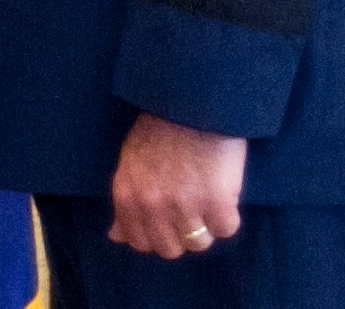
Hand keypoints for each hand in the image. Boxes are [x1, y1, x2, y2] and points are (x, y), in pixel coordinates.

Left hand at [109, 113, 246, 258]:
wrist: (194, 95)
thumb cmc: (161, 123)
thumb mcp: (132, 158)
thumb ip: (126, 201)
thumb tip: (116, 236)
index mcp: (128, 194)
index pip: (139, 242)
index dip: (157, 233)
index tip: (168, 218)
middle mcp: (153, 204)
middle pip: (171, 249)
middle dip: (181, 232)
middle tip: (190, 205)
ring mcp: (185, 205)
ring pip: (199, 243)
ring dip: (206, 224)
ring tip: (207, 192)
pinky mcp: (217, 201)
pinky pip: (226, 229)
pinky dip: (228, 214)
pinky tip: (223, 188)